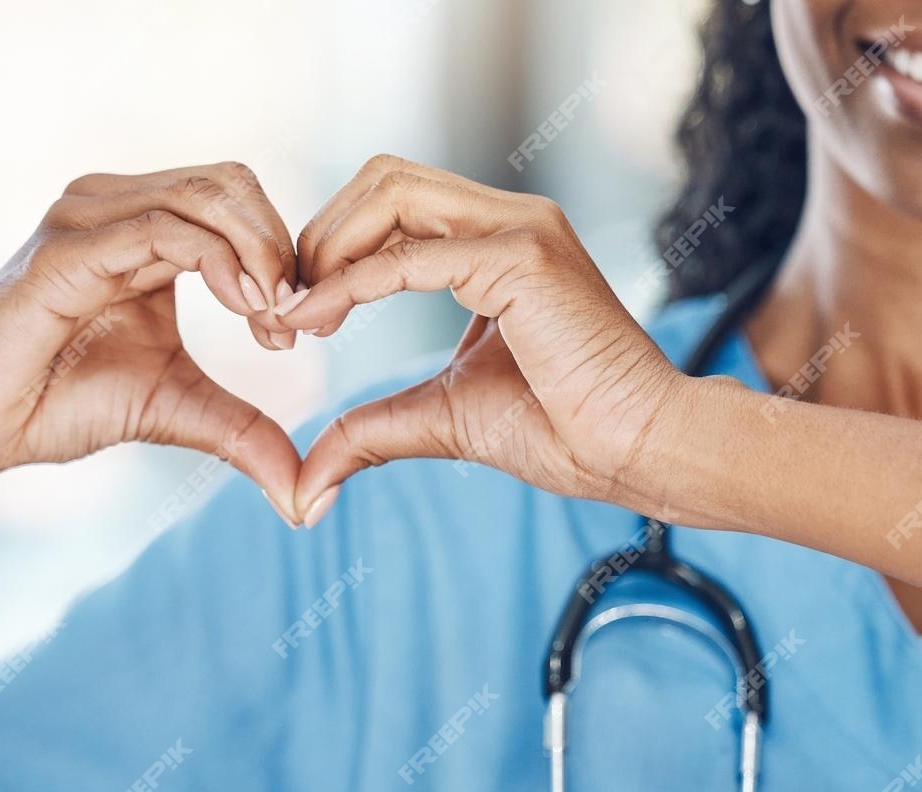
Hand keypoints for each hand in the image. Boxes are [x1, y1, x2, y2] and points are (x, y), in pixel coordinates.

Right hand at [0, 163, 307, 521]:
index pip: (235, 199)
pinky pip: (161, 229)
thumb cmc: (62, 404)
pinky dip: (217, 261)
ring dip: (259, 254)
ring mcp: (85, 218)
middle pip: (230, 182)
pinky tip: (242, 307)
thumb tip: (306, 496)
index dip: (282, 252)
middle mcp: (113, 204)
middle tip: (296, 320)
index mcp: (141, 225)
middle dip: (280, 246)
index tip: (298, 327)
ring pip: (204, 196)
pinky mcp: (65, 249)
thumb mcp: (176, 410)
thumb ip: (242, 431)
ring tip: (273, 319)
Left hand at [274, 156, 686, 524]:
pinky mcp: (522, 259)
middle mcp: (509, 219)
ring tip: (298, 311)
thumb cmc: (564, 433)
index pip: (392, 204)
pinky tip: (317, 320)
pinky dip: (352, 283)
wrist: (637, 450)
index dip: (329, 248)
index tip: (292, 315)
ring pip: (391, 192)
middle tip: (284, 307)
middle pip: (383, 179)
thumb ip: (373, 430)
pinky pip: (410, 255)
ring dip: (328, 246)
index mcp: (496, 242)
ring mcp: (520, 229)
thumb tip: (308, 481)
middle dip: (318, 236)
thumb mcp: (443, 420)